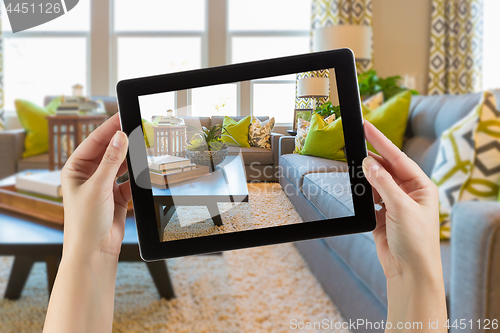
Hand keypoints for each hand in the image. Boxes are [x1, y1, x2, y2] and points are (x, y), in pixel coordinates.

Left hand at [61, 113, 130, 258]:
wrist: (95, 251)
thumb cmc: (85, 222)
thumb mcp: (98, 187)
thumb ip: (111, 161)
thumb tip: (120, 137)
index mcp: (75, 169)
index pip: (93, 141)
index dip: (108, 127)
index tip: (122, 115)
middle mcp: (88, 175)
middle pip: (108, 150)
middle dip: (122, 140)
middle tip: (137, 125)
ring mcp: (103, 185)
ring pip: (120, 164)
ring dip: (131, 156)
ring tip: (144, 143)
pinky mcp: (117, 195)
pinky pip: (129, 179)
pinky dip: (137, 175)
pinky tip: (145, 168)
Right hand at [362, 120, 441, 279]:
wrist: (408, 271)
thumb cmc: (416, 242)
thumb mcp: (401, 208)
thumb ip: (384, 183)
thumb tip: (368, 163)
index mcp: (422, 186)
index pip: (398, 158)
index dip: (381, 141)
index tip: (366, 127)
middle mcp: (409, 192)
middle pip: (386, 167)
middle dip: (370, 157)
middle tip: (353, 144)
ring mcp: (395, 203)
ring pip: (376, 181)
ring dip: (364, 175)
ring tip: (351, 165)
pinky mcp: (382, 214)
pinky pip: (369, 196)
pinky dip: (362, 191)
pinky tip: (356, 186)